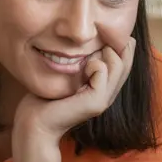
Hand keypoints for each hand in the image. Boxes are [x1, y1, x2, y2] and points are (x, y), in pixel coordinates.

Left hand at [15, 37, 136, 143]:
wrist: (34, 124)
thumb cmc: (43, 100)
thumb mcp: (65, 75)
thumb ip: (79, 62)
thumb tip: (86, 41)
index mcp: (103, 89)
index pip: (124, 62)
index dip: (117, 44)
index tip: (98, 37)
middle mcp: (109, 94)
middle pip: (126, 61)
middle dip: (114, 43)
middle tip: (94, 42)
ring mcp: (105, 99)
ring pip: (119, 63)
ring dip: (102, 52)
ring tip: (85, 59)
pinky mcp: (97, 101)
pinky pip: (103, 70)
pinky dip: (93, 63)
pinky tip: (81, 70)